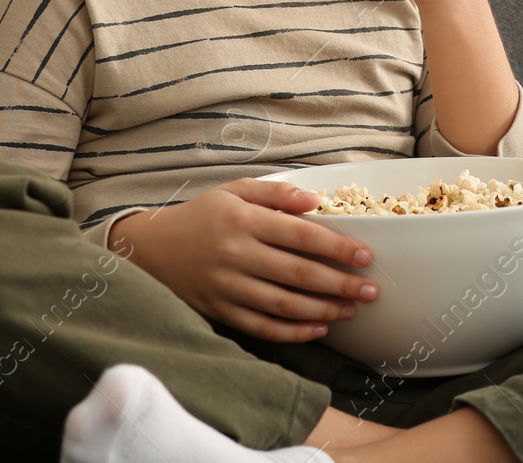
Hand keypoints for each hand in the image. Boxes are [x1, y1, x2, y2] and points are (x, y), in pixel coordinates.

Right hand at [112, 178, 379, 342]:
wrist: (150, 250)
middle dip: (340, 284)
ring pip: (283, 304)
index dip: (336, 247)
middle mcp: (235, 254)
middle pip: (298, 274)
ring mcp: (226, 287)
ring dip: (323, 309)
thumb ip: (276, 193)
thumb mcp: (234, 190)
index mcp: (242, 219)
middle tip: (371, 290)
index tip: (365, 256)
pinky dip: (292, 332)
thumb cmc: (201, 215)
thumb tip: (317, 201)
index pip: (299, 235)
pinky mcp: (220, 311)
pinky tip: (318, 328)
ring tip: (352, 309)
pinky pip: (262, 327)